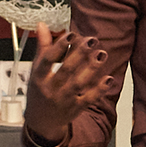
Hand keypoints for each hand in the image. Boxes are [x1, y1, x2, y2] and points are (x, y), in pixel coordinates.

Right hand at [25, 26, 112, 143]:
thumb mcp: (36, 70)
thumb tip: (42, 24)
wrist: (41, 121)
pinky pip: (89, 99)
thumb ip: (42, 47)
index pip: (47, 61)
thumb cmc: (40, 90)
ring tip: (102, 54)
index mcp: (39, 77)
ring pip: (79, 84)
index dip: (59, 47)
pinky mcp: (75, 109)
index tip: (71, 35)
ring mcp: (63, 100)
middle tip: (92, 40)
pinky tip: (109, 78)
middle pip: (66, 71)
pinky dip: (99, 89)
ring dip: (92, 69)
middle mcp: (51, 89)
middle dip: (79, 55)